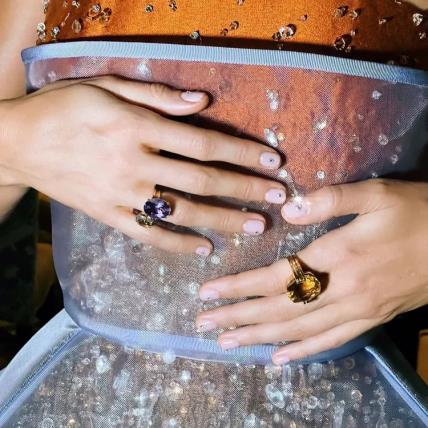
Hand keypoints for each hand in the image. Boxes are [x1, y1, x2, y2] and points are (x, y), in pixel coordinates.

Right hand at [0, 76, 285, 253]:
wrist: (17, 143)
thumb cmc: (63, 108)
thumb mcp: (106, 86)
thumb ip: (156, 96)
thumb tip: (202, 102)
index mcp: (136, 128)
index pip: (203, 144)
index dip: (241, 153)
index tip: (272, 162)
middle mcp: (134, 164)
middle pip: (201, 182)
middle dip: (244, 190)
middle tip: (277, 199)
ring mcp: (121, 195)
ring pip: (182, 213)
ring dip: (223, 221)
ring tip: (256, 227)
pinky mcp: (108, 217)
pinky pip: (148, 235)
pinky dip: (178, 244)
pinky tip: (204, 249)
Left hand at [196, 179, 427, 362]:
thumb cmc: (416, 212)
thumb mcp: (375, 194)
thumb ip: (329, 200)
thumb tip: (284, 211)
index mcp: (338, 256)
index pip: (275, 277)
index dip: (238, 286)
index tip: (207, 293)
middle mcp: (342, 290)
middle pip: (279, 309)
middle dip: (239, 316)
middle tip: (204, 325)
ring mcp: (358, 309)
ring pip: (299, 330)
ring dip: (260, 337)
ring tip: (229, 342)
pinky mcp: (372, 318)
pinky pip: (332, 340)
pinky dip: (303, 351)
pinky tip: (279, 358)